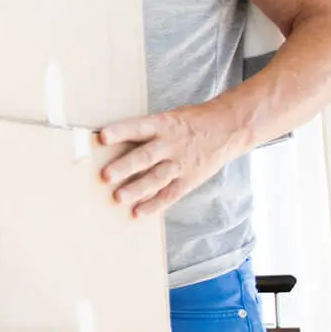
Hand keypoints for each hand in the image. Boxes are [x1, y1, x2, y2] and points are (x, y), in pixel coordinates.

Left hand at [97, 103, 241, 217]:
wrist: (228, 128)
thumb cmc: (190, 122)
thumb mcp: (169, 118)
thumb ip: (146, 131)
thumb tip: (114, 145)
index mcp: (163, 125)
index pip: (139, 127)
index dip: (121, 131)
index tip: (102, 137)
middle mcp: (171, 144)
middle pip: (146, 156)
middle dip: (125, 167)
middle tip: (105, 176)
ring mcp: (181, 163)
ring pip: (156, 178)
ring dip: (137, 189)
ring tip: (118, 198)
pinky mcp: (189, 179)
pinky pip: (171, 194)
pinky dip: (155, 205)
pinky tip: (138, 213)